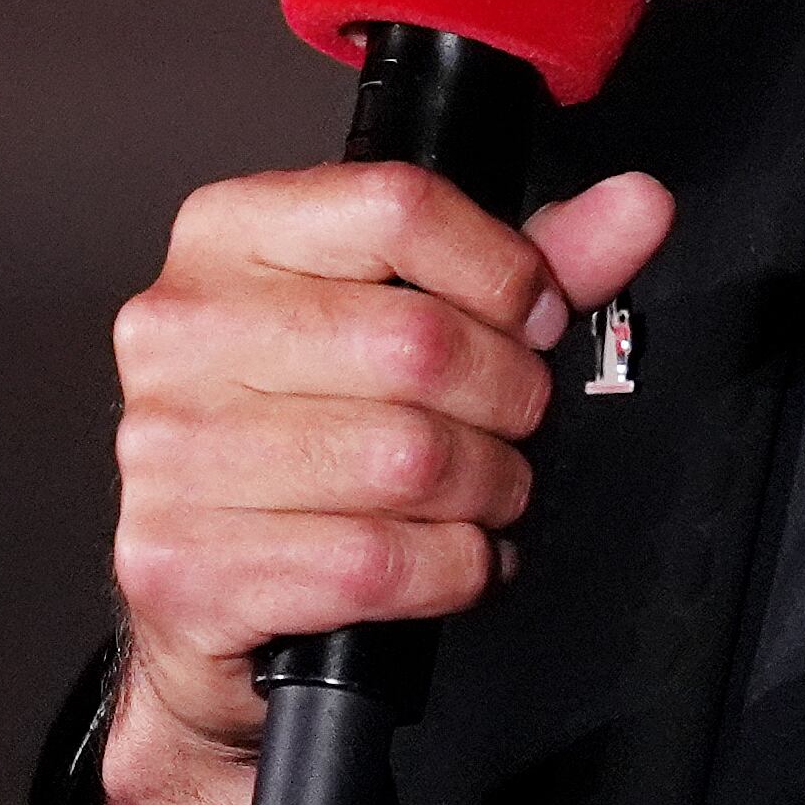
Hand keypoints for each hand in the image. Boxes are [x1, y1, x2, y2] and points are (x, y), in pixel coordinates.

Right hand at [85, 160, 675, 804]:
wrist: (205, 600)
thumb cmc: (309, 433)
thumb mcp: (414, 316)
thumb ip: (529, 258)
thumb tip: (636, 208)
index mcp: (226, 236)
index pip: (400, 205)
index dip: (503, 270)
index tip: (532, 317)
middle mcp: (180, 331)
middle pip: (418, 341)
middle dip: (507, 396)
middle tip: (511, 423)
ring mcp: (168, 453)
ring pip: (408, 458)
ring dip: (484, 489)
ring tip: (480, 492)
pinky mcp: (183, 565)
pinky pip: (378, 562)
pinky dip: (449, 568)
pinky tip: (444, 555)